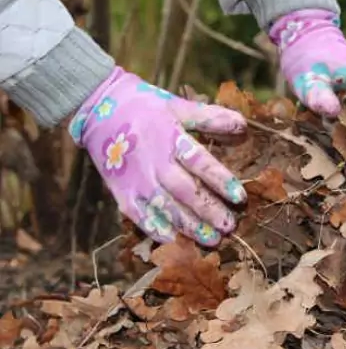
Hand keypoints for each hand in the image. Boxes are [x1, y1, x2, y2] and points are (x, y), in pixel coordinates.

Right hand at [68, 67, 246, 246]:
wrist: (98, 110)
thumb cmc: (146, 108)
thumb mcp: (179, 107)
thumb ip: (210, 118)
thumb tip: (243, 126)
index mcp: (171, 139)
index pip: (200, 163)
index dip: (221, 181)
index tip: (240, 197)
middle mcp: (154, 163)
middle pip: (186, 192)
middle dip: (209, 211)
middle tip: (230, 226)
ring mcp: (137, 181)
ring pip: (167, 209)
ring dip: (190, 227)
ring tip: (212, 240)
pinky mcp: (123, 194)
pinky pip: (141, 217)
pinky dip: (158, 230)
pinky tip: (176, 241)